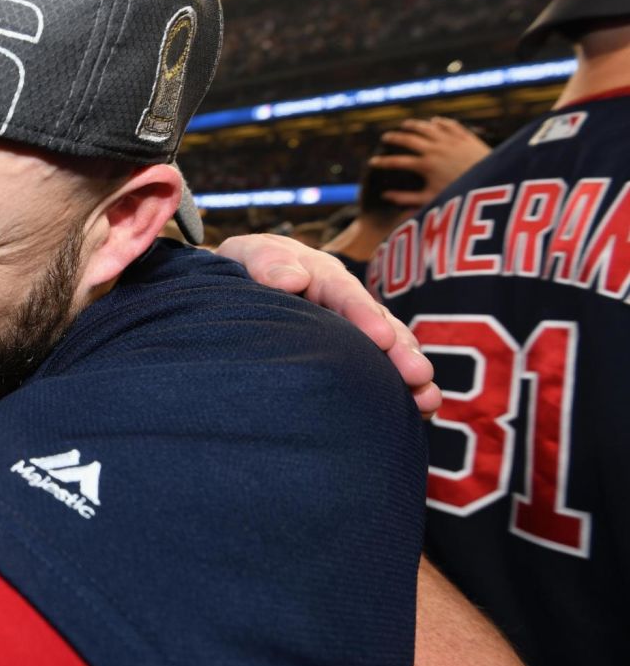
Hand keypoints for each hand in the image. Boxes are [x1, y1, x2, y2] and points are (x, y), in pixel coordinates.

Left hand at [217, 233, 441, 417]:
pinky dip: (399, 387)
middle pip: (377, 322)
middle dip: (398, 350)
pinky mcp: (351, 353)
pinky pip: (379, 368)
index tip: (380, 338)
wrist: (238, 286)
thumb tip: (292, 280)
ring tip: (427, 399)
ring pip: (386, 348)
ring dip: (407, 372)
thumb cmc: (242, 270)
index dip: (362, 314)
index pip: (343, 292)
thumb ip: (266, 261)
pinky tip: (421, 410)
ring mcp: (351, 328)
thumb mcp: (247, 255)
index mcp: (321, 274)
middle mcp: (345, 301)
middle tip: (418, 376)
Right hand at [372, 117, 491, 207]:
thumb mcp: (432, 200)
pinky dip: (440, 122)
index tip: (372, 162)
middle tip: (385, 137)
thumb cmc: (462, 195)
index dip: (382, 162)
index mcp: (425, 166)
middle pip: (409, 140)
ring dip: (414, 125)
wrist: (495, 183)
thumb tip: (385, 197)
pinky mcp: (466, 137)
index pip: (397, 162)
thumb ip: (407, 199)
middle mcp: (436, 149)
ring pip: (427, 128)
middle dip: (394, 138)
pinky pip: (450, 125)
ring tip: (405, 125)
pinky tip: (434, 121)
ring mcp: (451, 141)